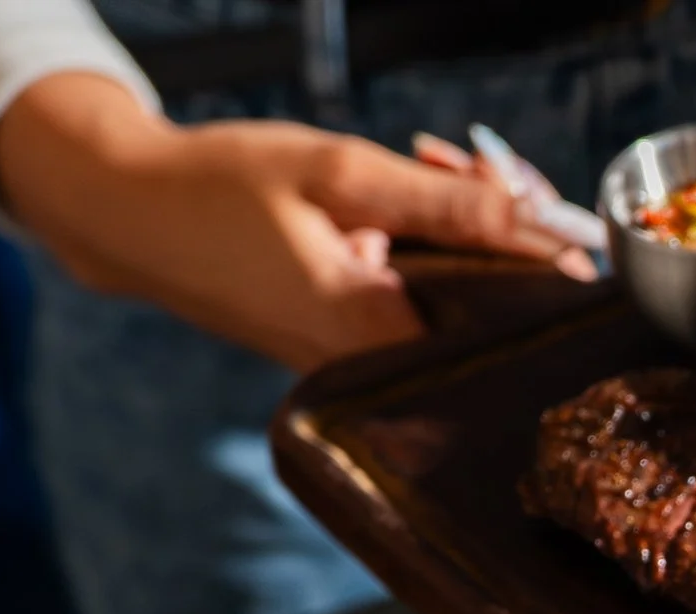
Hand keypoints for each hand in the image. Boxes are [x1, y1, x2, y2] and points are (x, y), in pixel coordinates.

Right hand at [0, 73, 595, 371]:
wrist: (127, 214)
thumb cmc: (221, 185)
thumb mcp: (339, 172)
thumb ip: (444, 202)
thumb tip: (540, 220)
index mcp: (368, 331)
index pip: (500, 324)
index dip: (544, 273)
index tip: (568, 225)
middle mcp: (364, 364)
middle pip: (481, 318)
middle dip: (504, 242)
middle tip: (488, 171)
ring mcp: (349, 361)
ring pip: (447, 308)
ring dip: (460, 240)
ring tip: (434, 166)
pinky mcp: (338, 346)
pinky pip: (410, 306)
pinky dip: (421, 253)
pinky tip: (398, 202)